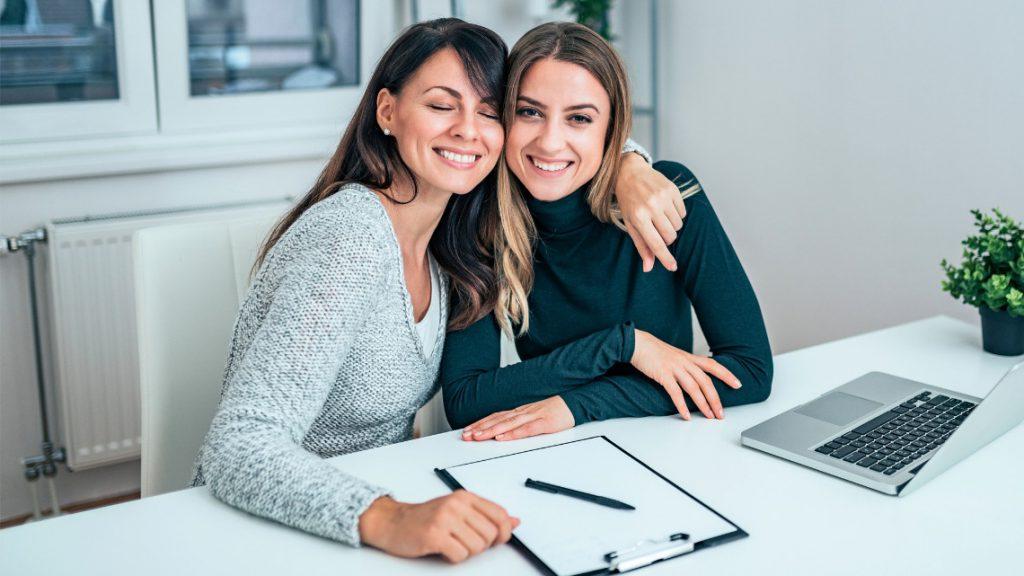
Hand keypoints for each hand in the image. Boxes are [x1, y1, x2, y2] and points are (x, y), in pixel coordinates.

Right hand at [358, 492, 519, 563]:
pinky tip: (443, 549)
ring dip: (466, 552)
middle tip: (464, 542)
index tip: (498, 539)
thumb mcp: (458, 510)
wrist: (392, 522)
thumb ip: (486, 515)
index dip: (504, 531)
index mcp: (464, 497)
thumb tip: (515, 521)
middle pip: (490, 534)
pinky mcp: (434, 535)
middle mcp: (456, 505)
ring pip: (477, 547)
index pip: (499, 514)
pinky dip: (454, 557)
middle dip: (481, 545)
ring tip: (452, 544)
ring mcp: (444, 519)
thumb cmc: (426, 518)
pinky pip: (460, 555)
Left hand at [460, 396, 574, 441]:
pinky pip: (526, 429)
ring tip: (478, 436)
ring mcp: (533, 416)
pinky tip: (503, 438)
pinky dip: (513, 433)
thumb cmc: (553, 412)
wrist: (573, 404)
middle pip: (497, 420)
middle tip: (466, 436)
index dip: (480, 423)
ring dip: (491, 430)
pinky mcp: (544, 423)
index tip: (467, 430)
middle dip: (480, 428)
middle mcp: (522, 412)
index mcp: (519, 412)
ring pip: (508, 424)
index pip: (495, 417)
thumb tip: (501, 432)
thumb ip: (518, 422)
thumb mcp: (532, 416)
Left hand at [615, 153, 686, 272]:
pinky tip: (665, 206)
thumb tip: (648, 268)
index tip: (673, 267)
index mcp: (638, 217)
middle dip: (667, 238)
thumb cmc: (628, 201)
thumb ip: (641, 245)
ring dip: (671, 225)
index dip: (665, 258)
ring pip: (678, 225)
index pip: (656, 243)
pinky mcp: (673, 189)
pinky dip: (676, 214)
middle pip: (671, 236)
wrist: (630, 172)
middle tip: (657, 229)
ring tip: (660, 216)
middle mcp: (651, 207)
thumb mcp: (630, 223)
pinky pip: (683, 212)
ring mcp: (663, 197)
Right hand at [630, 329, 741, 419]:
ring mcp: (674, 367)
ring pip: (694, 388)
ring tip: (709, 416)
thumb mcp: (673, 356)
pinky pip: (675, 392)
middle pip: (706, 381)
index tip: (738, 384)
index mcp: (688, 357)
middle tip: (721, 413)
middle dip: (715, 399)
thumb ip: (684, 365)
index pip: (713, 365)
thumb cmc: (653, 351)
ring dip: (703, 404)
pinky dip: (682, 405)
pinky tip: (686, 415)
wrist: (636, 343)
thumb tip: (693, 378)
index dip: (727, 375)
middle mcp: (684, 362)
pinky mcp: (663, 374)